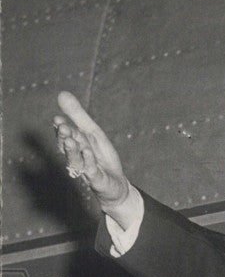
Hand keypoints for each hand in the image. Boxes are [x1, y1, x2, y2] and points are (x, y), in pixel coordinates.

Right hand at [53, 91, 129, 209]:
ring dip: (72, 151)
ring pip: (75, 160)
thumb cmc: (101, 157)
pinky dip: (89, 162)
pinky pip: (91, 172)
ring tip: (72, 140)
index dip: (61, 127)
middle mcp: (76, 157)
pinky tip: (88, 153)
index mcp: (74, 144)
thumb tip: (62, 93)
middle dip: (65, 137)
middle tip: (63, 127)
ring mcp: (85, 170)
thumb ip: (78, 115)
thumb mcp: (92, 133)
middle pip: (67, 147)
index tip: (58, 119)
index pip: (65, 134)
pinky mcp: (96, 180)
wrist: (115, 184)